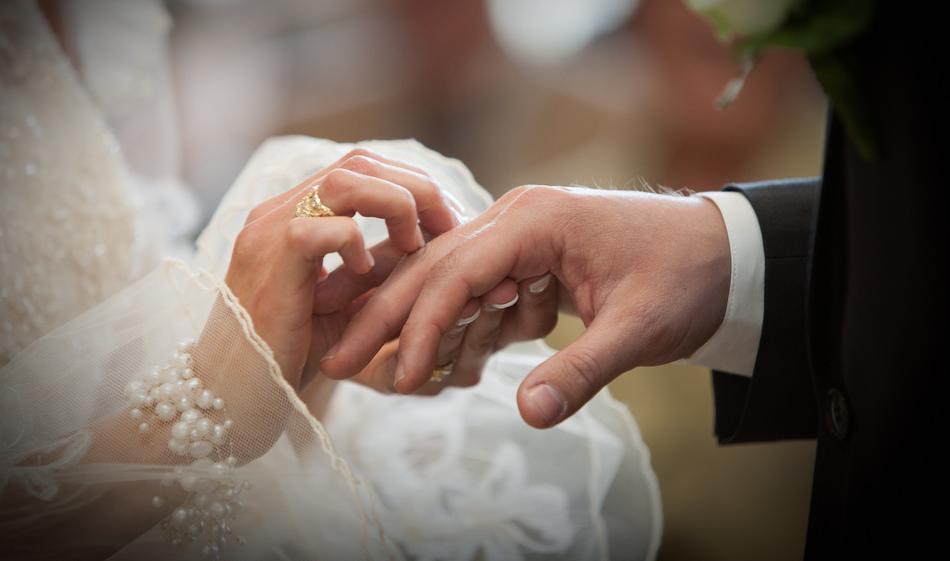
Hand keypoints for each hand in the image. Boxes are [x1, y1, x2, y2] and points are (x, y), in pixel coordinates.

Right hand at [224, 148, 459, 392]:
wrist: (235, 395)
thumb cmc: (290, 355)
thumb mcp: (345, 303)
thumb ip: (378, 268)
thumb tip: (433, 243)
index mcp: (292, 213)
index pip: (361, 166)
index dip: (411, 183)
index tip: (446, 220)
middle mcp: (276, 212)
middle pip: (361, 161)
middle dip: (418, 189)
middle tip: (451, 227)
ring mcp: (269, 233)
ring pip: (345, 181)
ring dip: (397, 207)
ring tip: (416, 247)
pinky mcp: (270, 263)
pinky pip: (324, 229)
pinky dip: (357, 244)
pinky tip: (366, 274)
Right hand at [319, 185, 730, 427]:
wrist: (726, 253)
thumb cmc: (686, 277)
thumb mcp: (638, 329)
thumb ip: (582, 371)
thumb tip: (528, 417)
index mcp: (536, 220)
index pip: (456, 272)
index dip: (420, 326)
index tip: (393, 375)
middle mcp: (518, 219)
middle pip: (435, 269)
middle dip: (387, 318)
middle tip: (337, 360)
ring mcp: (521, 236)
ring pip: (451, 283)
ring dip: (424, 330)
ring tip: (386, 375)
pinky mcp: (530, 259)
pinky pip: (481, 294)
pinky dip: (467, 330)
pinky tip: (453, 365)